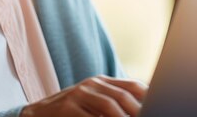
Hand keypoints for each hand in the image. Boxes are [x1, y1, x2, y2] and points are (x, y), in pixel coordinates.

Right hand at [21, 75, 147, 116]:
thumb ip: (113, 104)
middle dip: (139, 111)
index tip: (160, 106)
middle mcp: (91, 84)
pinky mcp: (67, 108)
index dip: (148, 96)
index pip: (131, 86)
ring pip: (109, 106)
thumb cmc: (70, 113)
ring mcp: (78, 94)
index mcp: (101, 82)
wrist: (35, 115)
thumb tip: (140, 110)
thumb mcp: (92, 104)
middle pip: (123, 96)